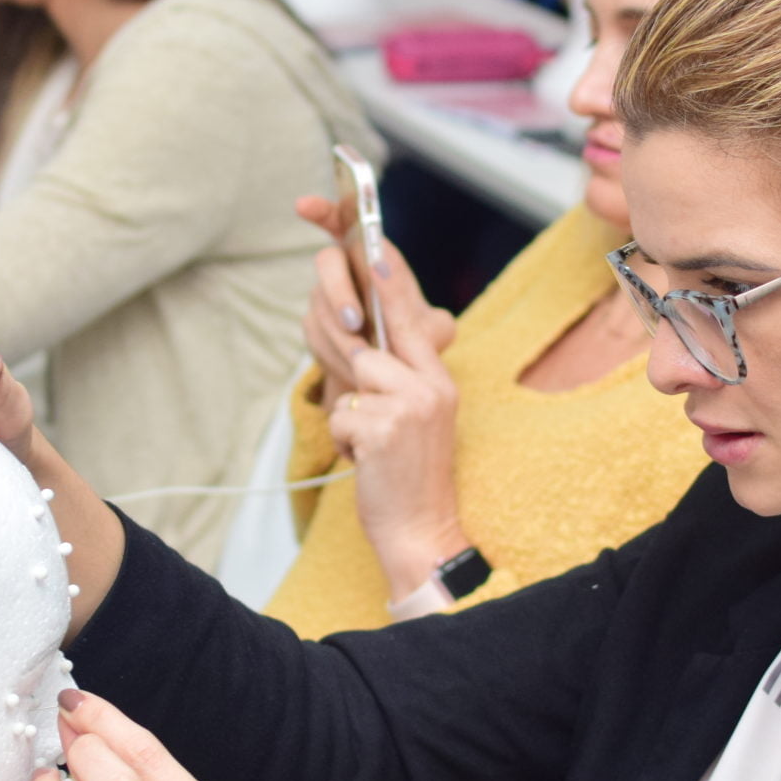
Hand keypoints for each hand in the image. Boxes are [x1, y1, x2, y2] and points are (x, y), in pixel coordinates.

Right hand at [293, 194, 453, 407]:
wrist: (398, 375)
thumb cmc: (415, 341)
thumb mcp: (434, 332)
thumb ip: (431, 321)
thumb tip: (415, 311)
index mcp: (373, 256)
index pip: (341, 220)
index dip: (321, 210)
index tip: (304, 206)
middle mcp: (345, 271)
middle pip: (327, 263)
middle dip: (339, 291)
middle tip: (356, 321)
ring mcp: (325, 299)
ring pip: (320, 308)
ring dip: (340, 335)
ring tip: (364, 360)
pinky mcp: (315, 328)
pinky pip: (316, 337)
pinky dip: (335, 356)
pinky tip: (354, 371)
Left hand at [322, 237, 468, 592]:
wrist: (423, 532)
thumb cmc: (408, 476)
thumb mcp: (414, 420)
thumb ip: (399, 379)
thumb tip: (361, 346)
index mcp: (438, 380)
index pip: (411, 319)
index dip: (390, 283)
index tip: (374, 248)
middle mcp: (431, 386)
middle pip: (367, 348)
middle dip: (352, 372)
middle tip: (365, 411)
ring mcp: (410, 406)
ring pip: (351, 383)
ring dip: (351, 418)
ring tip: (374, 447)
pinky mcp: (385, 429)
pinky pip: (342, 416)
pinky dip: (345, 444)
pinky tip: (368, 464)